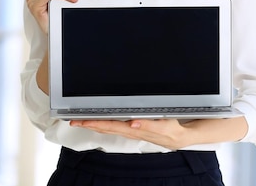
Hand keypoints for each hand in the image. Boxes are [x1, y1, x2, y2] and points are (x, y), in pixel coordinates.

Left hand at [69, 119, 190, 149]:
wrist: (181, 136)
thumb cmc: (172, 129)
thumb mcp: (163, 125)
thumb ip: (147, 124)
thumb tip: (132, 123)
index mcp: (136, 128)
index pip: (112, 125)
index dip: (96, 122)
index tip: (84, 120)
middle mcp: (132, 131)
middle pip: (107, 128)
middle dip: (90, 124)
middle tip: (74, 120)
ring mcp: (133, 131)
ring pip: (110, 129)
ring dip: (96, 125)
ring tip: (82, 120)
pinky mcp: (135, 130)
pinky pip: (117, 129)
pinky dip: (106, 126)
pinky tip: (100, 123)